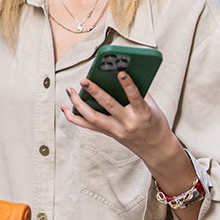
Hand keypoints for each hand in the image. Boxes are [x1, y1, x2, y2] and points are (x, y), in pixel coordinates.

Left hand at [59, 71, 178, 166]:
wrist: (155, 148)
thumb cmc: (154, 123)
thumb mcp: (152, 106)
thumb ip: (140, 91)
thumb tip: (124, 72)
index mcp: (142, 114)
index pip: (135, 97)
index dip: (128, 85)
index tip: (120, 73)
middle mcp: (127, 123)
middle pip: (108, 106)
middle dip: (95, 92)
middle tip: (84, 80)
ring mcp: (116, 130)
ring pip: (93, 117)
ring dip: (78, 103)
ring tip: (70, 91)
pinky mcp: (108, 133)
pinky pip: (88, 126)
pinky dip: (74, 117)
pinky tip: (65, 108)